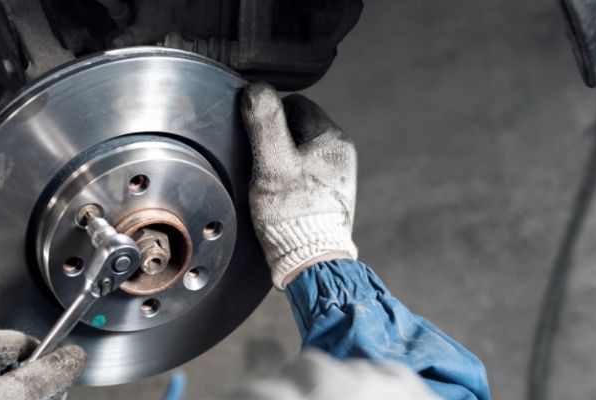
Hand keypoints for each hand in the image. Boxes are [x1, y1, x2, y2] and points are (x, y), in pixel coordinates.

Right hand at [240, 83, 357, 289]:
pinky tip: (280, 196)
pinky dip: (291, 179)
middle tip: (259, 161)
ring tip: (268, 182)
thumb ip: (265, 124)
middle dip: (275, 139)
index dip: (269, 114)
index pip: (295, 104)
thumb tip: (257, 88)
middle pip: (298, 128)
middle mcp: (341, 153)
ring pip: (301, 151)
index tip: (254, 135)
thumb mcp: (272, 164)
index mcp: (332, 138)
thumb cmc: (292, 214)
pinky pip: (306, 174)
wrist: (311, 261)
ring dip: (282, 160)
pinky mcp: (331, 195)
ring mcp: (338, 175)